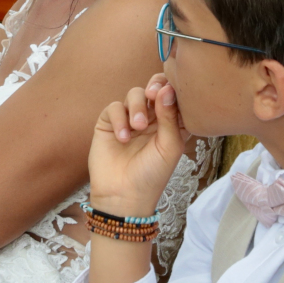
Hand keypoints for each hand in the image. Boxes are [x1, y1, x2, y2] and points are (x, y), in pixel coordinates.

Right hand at [89, 75, 185, 218]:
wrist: (123, 195)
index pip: (174, 96)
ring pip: (135, 94)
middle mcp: (152, 118)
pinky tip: (123, 138)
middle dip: (155, 86)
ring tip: (137, 127)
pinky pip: (115, 107)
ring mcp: (130, 119)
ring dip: (137, 106)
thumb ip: (170, 117)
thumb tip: (167, 89)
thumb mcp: (169, 147)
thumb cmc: (152, 175)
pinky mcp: (109, 123)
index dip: (174, 87)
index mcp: (171, 123)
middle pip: (154, 88)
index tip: (171, 90)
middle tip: (153, 94)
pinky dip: (119, 119)